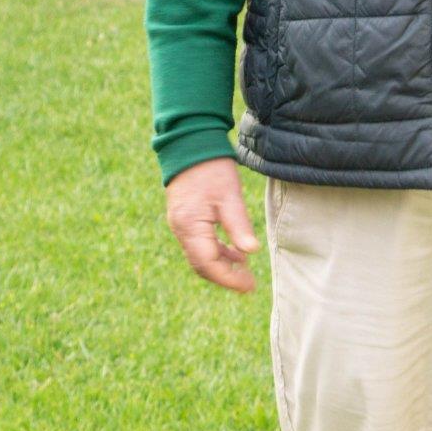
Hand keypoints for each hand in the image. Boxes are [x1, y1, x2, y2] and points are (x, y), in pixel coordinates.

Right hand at [163, 157, 261, 292]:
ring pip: (200, 256)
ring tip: (244, 271)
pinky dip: (216, 251)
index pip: (209, 264)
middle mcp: (182, 229)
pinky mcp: (185, 218)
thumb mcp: (229, 195)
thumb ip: (238, 224)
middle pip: (202, 265)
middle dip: (225, 277)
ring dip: (221, 265)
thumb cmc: (211, 168)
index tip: (249, 286)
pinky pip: (199, 243)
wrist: (190, 144)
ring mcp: (181, 224)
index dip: (229, 278)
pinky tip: (235, 251)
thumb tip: (250, 251)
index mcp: (191, 226)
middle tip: (248, 285)